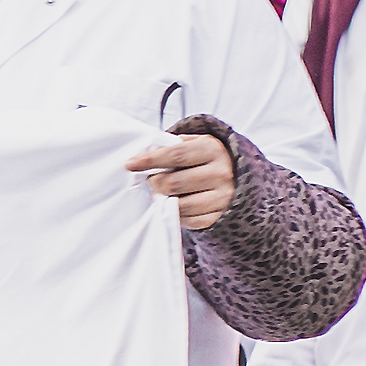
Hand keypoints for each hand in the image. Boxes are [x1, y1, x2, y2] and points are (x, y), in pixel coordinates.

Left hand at [123, 128, 238, 230]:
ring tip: (162, 193)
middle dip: (154, 183)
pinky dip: (176, 214)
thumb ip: (170, 147)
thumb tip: (141, 157)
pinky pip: (188, 220)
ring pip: (179, 204)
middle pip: (173, 183)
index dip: (149, 160)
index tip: (130, 164)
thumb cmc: (202, 158)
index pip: (175, 155)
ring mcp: (223, 197)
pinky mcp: (219, 216)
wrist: (236, 177)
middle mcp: (221, 173)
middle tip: (149, 181)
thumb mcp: (192, 144)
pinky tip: (175, 204)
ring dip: (164, 200)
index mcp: (212, 149)